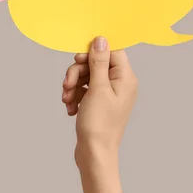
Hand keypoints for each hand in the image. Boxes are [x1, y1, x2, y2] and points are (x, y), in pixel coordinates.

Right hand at [62, 36, 137, 192]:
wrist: (94, 152)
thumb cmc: (99, 123)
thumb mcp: (97, 88)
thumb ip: (99, 62)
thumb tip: (101, 39)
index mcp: (125, 78)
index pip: (112, 51)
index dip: (93, 52)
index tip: (78, 59)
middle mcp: (120, 84)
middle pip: (95, 64)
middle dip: (77, 73)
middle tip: (67, 84)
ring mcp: (109, 94)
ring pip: (86, 77)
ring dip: (73, 85)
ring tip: (66, 99)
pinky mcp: (99, 103)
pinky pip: (84, 90)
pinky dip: (74, 95)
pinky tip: (70, 107)